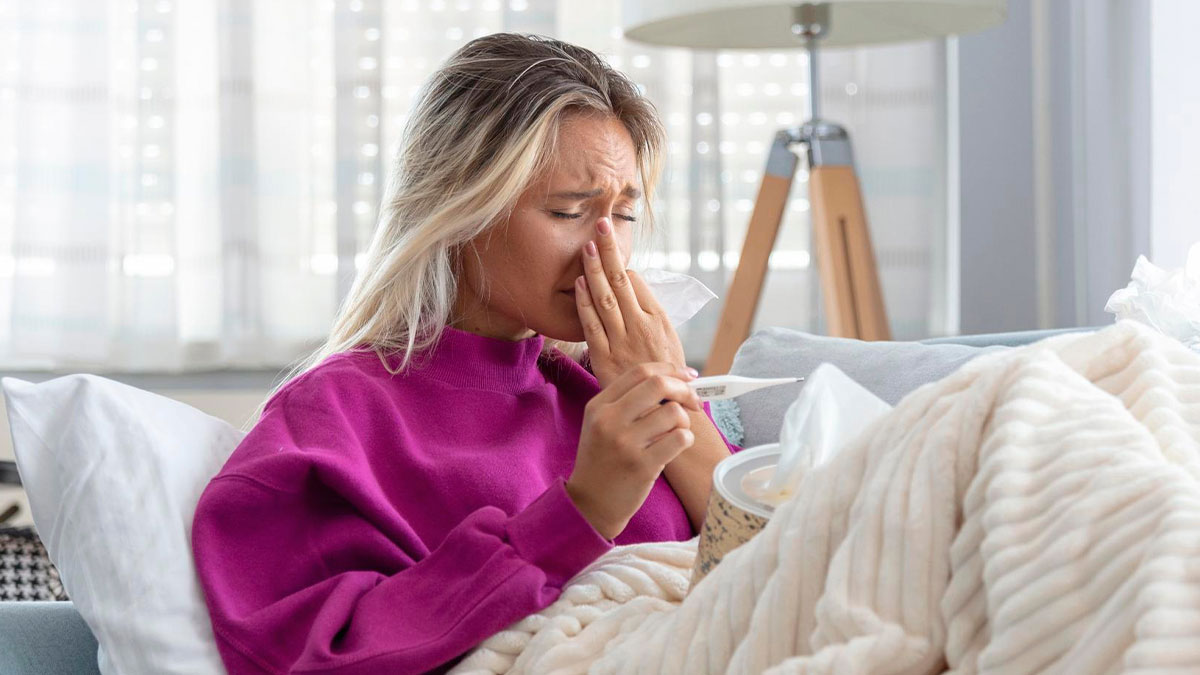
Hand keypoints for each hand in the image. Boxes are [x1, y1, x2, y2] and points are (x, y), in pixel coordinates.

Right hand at [566, 362, 702, 539]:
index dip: (670, 370)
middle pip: (658, 385)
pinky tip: (676, 447)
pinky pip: (679, 439)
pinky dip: (686, 439)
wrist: (590, 504)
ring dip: (684, 421)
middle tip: (694, 401)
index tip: (687, 376)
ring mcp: (625, 443)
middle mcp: (609, 420)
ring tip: (676, 433)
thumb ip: (627, 401)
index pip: (640, 372)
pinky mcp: (642, 466)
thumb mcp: (600, 424)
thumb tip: (672, 380)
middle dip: (684, 389)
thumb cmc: (603, 461)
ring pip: (673, 412)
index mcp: (599, 406)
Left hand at [574, 217, 694, 388]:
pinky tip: (579, 283)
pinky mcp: (605, 356)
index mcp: (658, 318)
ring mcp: (623, 340)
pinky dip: (585, 302)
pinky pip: (593, 325)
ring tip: (587, 245)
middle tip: (600, 224)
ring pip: (606, 297)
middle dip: (611, 250)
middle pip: (622, 280)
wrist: (667, 412)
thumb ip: (649, 317)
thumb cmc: (668, 378)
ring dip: (595, 269)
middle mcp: (642, 325)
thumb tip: (633, 291)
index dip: (621, 265)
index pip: (636, 282)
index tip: (609, 249)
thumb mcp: (668, 342)